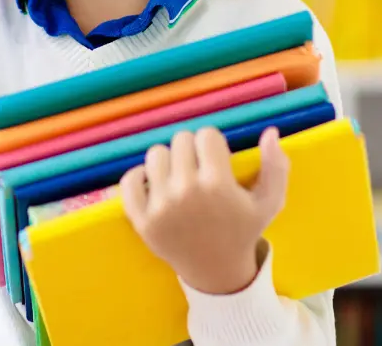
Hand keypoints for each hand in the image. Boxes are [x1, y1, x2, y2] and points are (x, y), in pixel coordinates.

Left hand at [120, 126, 288, 294]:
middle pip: (180, 140)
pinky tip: (154, 185)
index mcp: (217, 184)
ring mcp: (160, 206)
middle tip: (198, 169)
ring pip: (155, 154)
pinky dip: (138, 178)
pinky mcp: (141, 220)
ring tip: (179, 177)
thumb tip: (270, 132)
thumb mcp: (269, 203)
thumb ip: (276, 167)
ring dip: (168, 162)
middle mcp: (186, 192)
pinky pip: (129, 181)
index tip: (217, 160)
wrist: (217, 273)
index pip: (206, 135)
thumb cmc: (242, 231)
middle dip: (191, 150)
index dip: (213, 144)